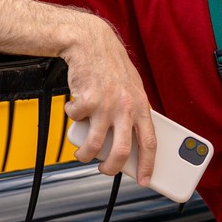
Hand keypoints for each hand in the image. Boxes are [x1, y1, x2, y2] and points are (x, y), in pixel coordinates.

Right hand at [61, 14, 157, 186]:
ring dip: (85, 155)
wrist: (91, 42)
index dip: (149, 164)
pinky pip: (76, 120)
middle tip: (105, 170)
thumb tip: (124, 144)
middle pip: (121, 151)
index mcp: (141, 106)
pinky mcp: (85, 100)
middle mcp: (125, 107)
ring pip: (94, 145)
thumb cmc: (111, 67)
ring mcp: (105, 105)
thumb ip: (131, 113)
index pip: (150, 142)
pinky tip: (74, 106)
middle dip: (112, 168)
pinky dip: (72, 117)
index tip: (146, 180)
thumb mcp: (130, 89)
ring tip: (82, 154)